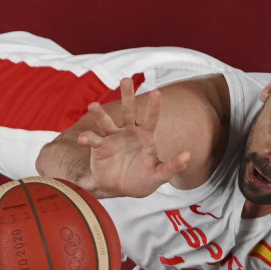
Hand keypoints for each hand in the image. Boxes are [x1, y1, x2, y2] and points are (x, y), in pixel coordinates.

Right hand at [76, 77, 189, 197]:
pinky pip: (93, 140)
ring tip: (93, 106)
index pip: (151, 118)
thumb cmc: (141, 181)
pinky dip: (87, 138)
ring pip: (106, 122)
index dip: (153, 106)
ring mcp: (113, 138)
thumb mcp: (159, 176)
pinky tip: (82, 139)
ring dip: (100, 114)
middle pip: (128, 111)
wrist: (119, 189)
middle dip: (127, 96)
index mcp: (146, 136)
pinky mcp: (100, 147)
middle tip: (125, 80)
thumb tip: (188, 154)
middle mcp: (129, 132)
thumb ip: (172, 166)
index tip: (155, 92)